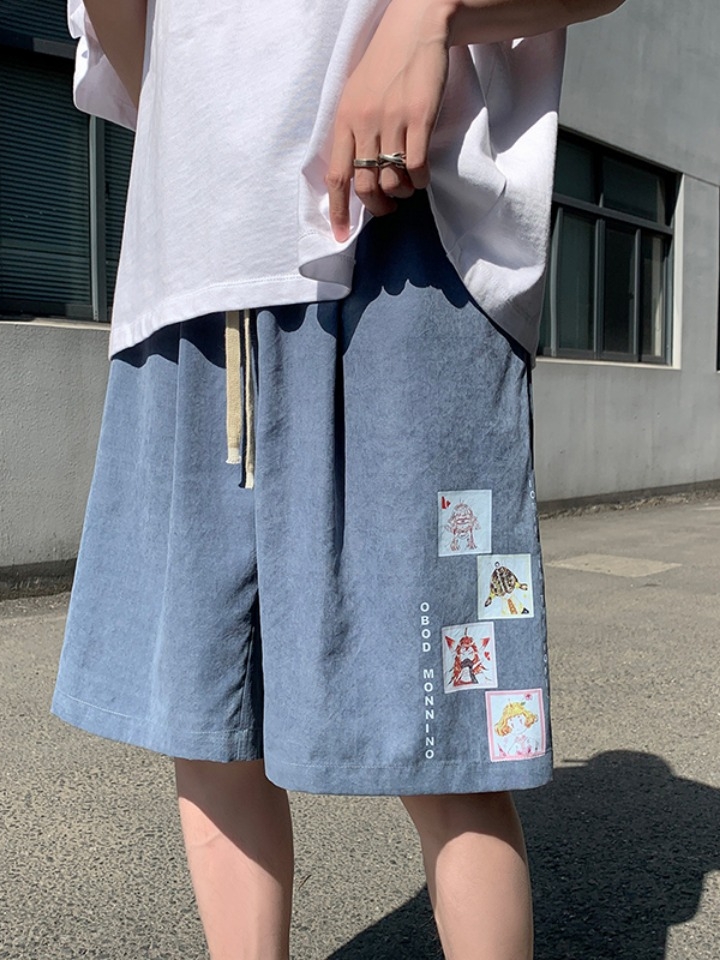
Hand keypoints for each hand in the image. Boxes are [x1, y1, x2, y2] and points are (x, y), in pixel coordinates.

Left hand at [325, 0, 451, 241]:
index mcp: (344, 120)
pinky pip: (417, 167)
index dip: (338, 211)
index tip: (341, 235)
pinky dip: (420, 181)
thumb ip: (352, 132)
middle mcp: (364, 123)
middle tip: (387, 208)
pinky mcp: (420, 117)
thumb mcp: (357, 96)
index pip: (336, 176)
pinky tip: (422, 178)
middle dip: (376, 207)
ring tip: (407, 188)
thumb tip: (352, 175)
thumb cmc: (386, 67)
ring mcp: (392, 121)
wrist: (416, 29)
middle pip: (365, 185)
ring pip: (392, 180)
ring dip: (401, 194)